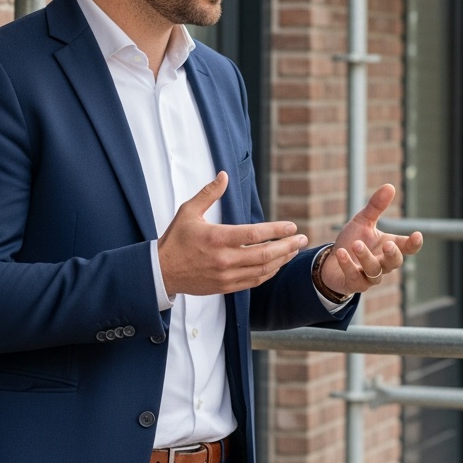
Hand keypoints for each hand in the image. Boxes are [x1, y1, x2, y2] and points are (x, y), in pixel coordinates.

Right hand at [158, 172, 308, 296]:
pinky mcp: (225, 286)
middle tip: (302, 239)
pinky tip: (278, 264)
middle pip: (265, 254)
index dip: (277, 230)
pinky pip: (254, 281)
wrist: (160, 272)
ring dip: (282, 259)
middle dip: (288, 246)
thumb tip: (224, 175)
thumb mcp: (188, 212)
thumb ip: (209, 193)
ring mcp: (226, 275)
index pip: (255, 234)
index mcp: (217, 238)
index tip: (291, 226)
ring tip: (294, 250)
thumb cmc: (175, 239)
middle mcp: (224, 259)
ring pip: (263, 270)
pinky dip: (269, 273)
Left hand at [318, 184, 422, 295]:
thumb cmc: (353, 240)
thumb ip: (376, 207)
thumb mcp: (363, 221)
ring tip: (356, 244)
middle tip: (387, 245)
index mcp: (389, 247)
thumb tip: (390, 186)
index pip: (407, 248)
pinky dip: (347, 265)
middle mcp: (383, 263)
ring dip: (366, 257)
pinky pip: (354, 277)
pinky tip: (341, 253)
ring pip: (374, 270)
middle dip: (392, 254)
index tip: (417, 235)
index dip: (414, 244)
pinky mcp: (355, 283)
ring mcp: (370, 276)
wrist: (332, 262)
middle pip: (395, 262)